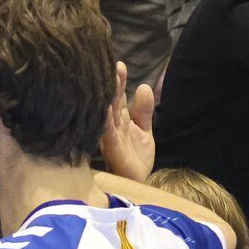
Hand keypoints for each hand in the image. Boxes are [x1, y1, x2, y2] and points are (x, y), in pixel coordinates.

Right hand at [99, 61, 155, 181]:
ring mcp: (110, 139)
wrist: (139, 184)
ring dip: (106, 98)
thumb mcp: (144, 131)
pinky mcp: (113, 151)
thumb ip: (144, 111)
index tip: (119, 64)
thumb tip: (144, 87)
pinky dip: (105, 122)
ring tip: (106, 80)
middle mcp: (111, 128)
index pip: (117, 98)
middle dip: (112, 84)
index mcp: (119, 122)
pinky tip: (104, 110)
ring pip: (107, 115)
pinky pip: (107, 134)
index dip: (119, 82)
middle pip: (111, 102)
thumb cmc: (135, 159)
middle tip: (112, 65)